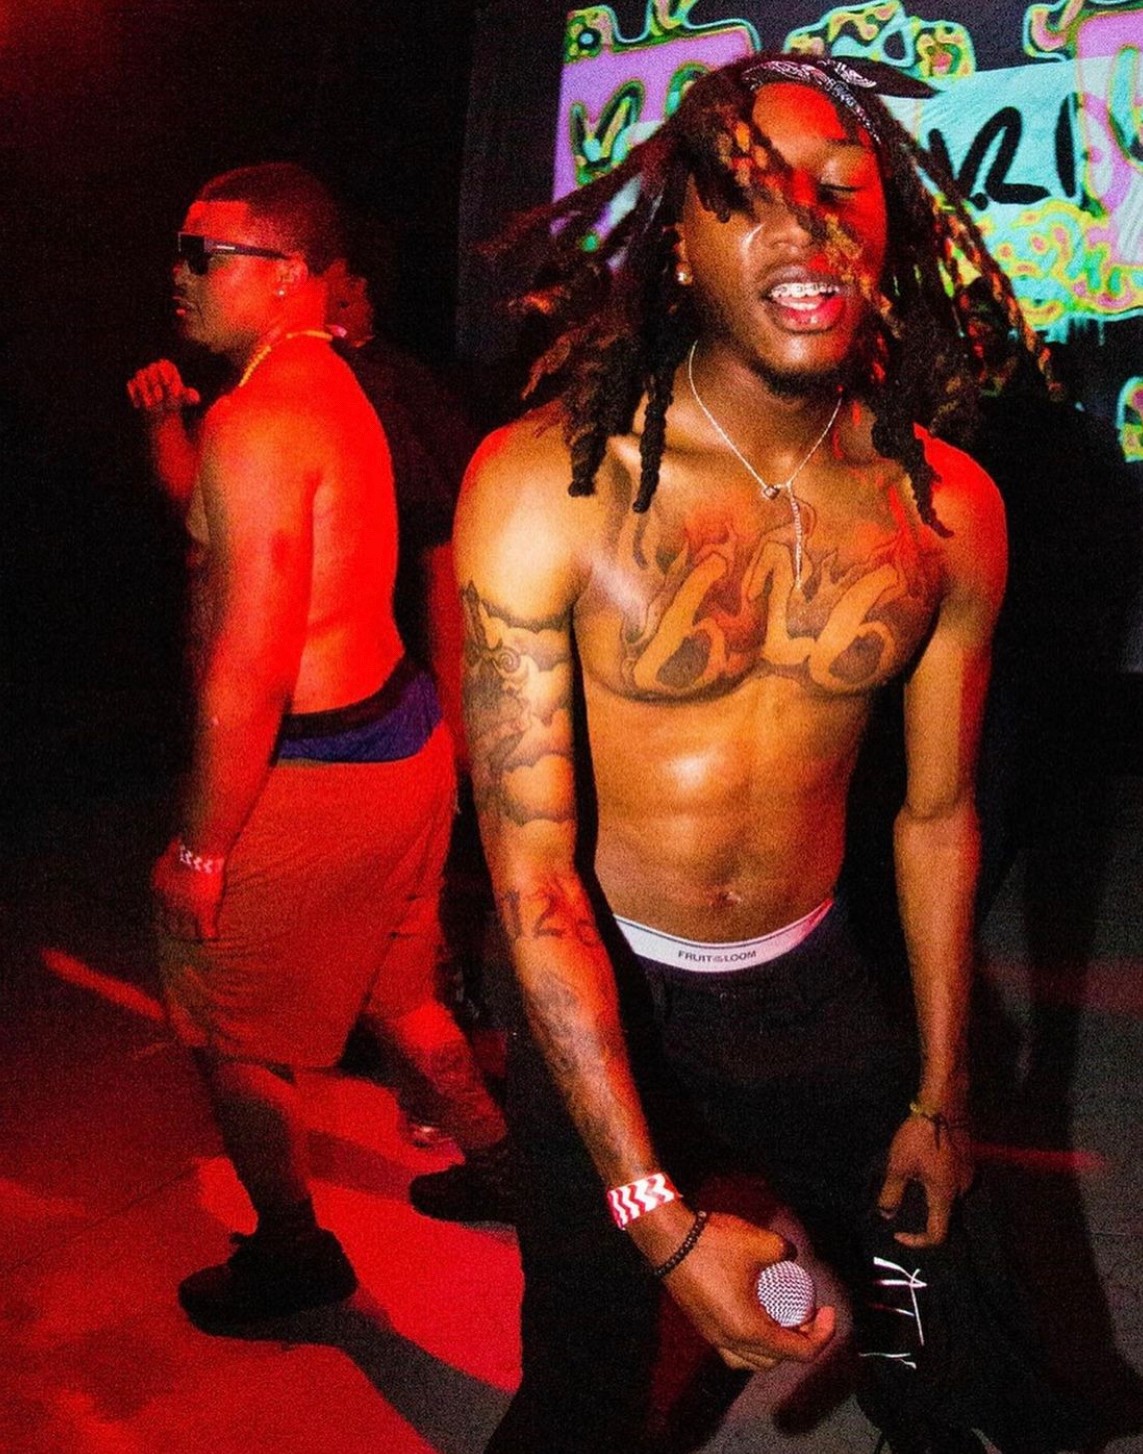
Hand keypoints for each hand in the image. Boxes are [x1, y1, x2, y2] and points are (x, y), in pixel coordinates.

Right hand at [127, 359, 199, 417]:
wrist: (160, 407)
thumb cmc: (174, 400)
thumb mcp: (182, 399)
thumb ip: (189, 396)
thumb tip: (196, 398)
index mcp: (166, 368)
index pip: (165, 365)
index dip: (166, 374)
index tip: (169, 385)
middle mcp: (153, 368)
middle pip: (151, 370)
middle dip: (155, 383)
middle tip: (160, 398)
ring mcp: (142, 375)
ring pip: (140, 375)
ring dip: (144, 390)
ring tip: (150, 405)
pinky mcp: (133, 383)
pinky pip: (131, 385)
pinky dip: (134, 394)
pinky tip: (138, 406)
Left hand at [151, 839, 223, 940]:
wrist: (197, 852)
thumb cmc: (186, 844)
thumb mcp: (172, 848)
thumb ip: (172, 851)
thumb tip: (176, 841)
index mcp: (158, 889)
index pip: (157, 911)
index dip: (164, 917)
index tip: (169, 920)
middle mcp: (168, 905)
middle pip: (169, 926)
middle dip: (176, 930)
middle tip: (184, 934)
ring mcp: (185, 912)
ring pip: (186, 934)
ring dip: (192, 935)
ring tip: (198, 938)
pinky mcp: (204, 914)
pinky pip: (207, 934)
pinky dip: (210, 935)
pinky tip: (214, 935)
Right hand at [650, 1210, 834, 1372]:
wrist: (669, 1240)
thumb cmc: (714, 1244)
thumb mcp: (761, 1242)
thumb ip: (786, 1251)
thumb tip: (792, 1256)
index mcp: (749, 1330)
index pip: (798, 1352)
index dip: (822, 1335)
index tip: (829, 1311)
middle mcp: (731, 1342)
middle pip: (776, 1360)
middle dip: (798, 1340)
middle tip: (807, 1312)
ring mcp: (713, 1337)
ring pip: (752, 1359)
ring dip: (774, 1345)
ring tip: (782, 1316)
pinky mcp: (702, 1326)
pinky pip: (734, 1349)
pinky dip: (752, 1341)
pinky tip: (755, 1312)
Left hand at [877, 1111, 972, 1247]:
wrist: (943, 1104)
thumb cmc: (919, 1137)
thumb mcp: (899, 1166)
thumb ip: (892, 1194)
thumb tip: (887, 1215)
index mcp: (946, 1196)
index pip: (937, 1234)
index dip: (917, 1241)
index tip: (898, 1233)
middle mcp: (962, 1190)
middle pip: (942, 1216)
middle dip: (921, 1216)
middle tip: (900, 1208)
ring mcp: (968, 1174)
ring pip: (947, 1197)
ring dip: (928, 1197)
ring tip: (908, 1186)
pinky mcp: (967, 1160)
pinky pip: (951, 1181)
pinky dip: (936, 1183)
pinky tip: (921, 1169)